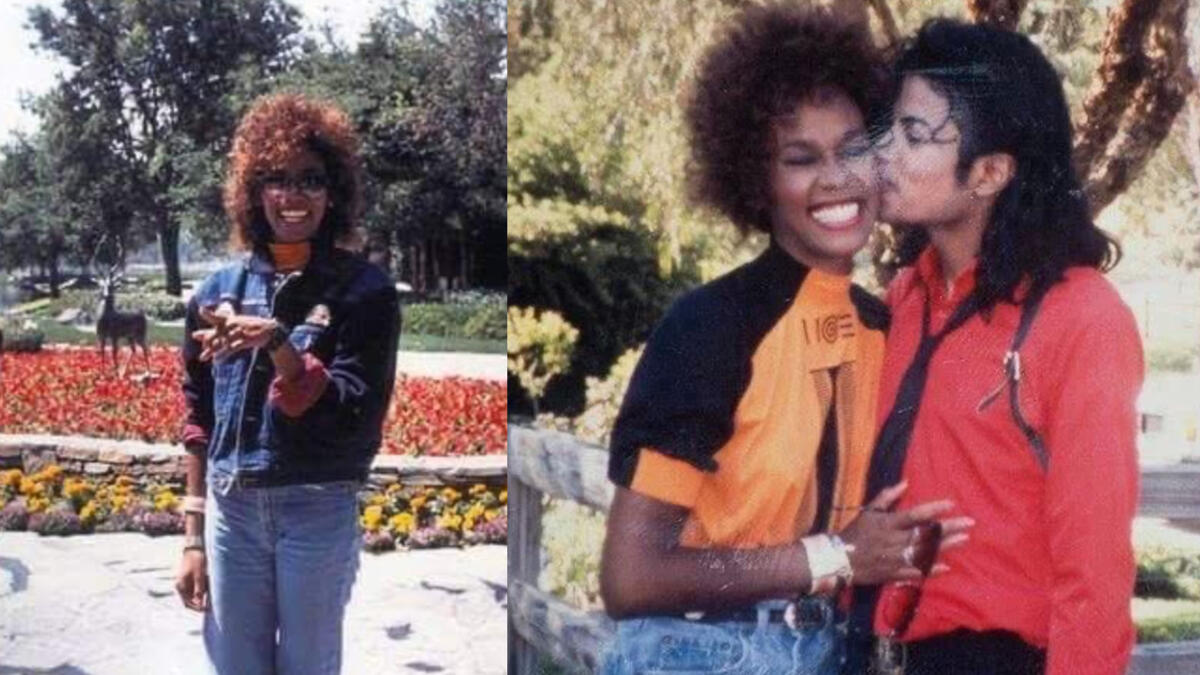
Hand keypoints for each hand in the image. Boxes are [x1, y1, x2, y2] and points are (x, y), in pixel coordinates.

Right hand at [175, 548, 208, 611]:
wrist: (195, 546)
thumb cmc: (197, 560)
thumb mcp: (200, 575)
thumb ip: (199, 589)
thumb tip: (200, 603)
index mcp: (180, 586)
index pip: (187, 603)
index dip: (197, 608)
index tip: (208, 610)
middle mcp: (181, 586)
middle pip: (191, 600)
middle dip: (201, 601)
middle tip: (213, 602)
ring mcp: (185, 582)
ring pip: (194, 593)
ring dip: (203, 594)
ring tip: (211, 588)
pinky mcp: (190, 578)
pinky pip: (197, 587)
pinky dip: (203, 587)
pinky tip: (209, 582)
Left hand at [193, 305, 276, 360]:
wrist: (269, 331)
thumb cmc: (251, 327)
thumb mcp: (237, 323)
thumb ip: (221, 328)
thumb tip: (199, 333)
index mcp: (231, 319)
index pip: (216, 317)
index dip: (208, 314)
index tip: (200, 313)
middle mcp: (233, 325)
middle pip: (215, 333)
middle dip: (206, 339)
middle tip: (201, 344)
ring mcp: (238, 332)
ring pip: (221, 342)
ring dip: (211, 351)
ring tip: (202, 357)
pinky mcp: (244, 340)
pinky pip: (231, 348)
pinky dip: (223, 354)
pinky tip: (217, 360)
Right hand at [837, 481, 973, 585]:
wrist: (838, 559)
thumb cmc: (855, 532)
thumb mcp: (868, 511)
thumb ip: (887, 497)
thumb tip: (905, 483)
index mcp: (887, 524)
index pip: (914, 515)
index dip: (933, 509)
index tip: (951, 504)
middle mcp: (893, 541)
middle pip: (925, 535)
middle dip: (948, 528)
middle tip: (968, 523)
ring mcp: (894, 559)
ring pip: (924, 553)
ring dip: (945, 547)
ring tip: (964, 540)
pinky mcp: (893, 573)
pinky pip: (915, 572)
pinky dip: (930, 570)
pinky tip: (946, 567)